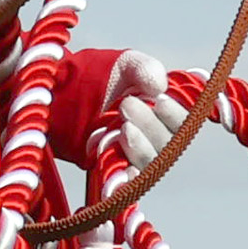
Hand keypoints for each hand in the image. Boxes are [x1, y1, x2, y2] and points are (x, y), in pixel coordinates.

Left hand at [102, 47, 191, 171]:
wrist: (63, 95)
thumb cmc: (102, 79)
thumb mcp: (124, 65)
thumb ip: (143, 69)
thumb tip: (159, 85)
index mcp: (166, 113)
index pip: (184, 122)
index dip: (175, 114)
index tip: (159, 101)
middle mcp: (155, 137)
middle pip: (169, 144)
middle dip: (150, 125)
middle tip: (126, 103)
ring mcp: (136, 156)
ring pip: (151, 163)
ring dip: (140, 145)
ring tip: (122, 127)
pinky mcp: (116, 172)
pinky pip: (131, 183)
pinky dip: (131, 178)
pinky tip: (127, 170)